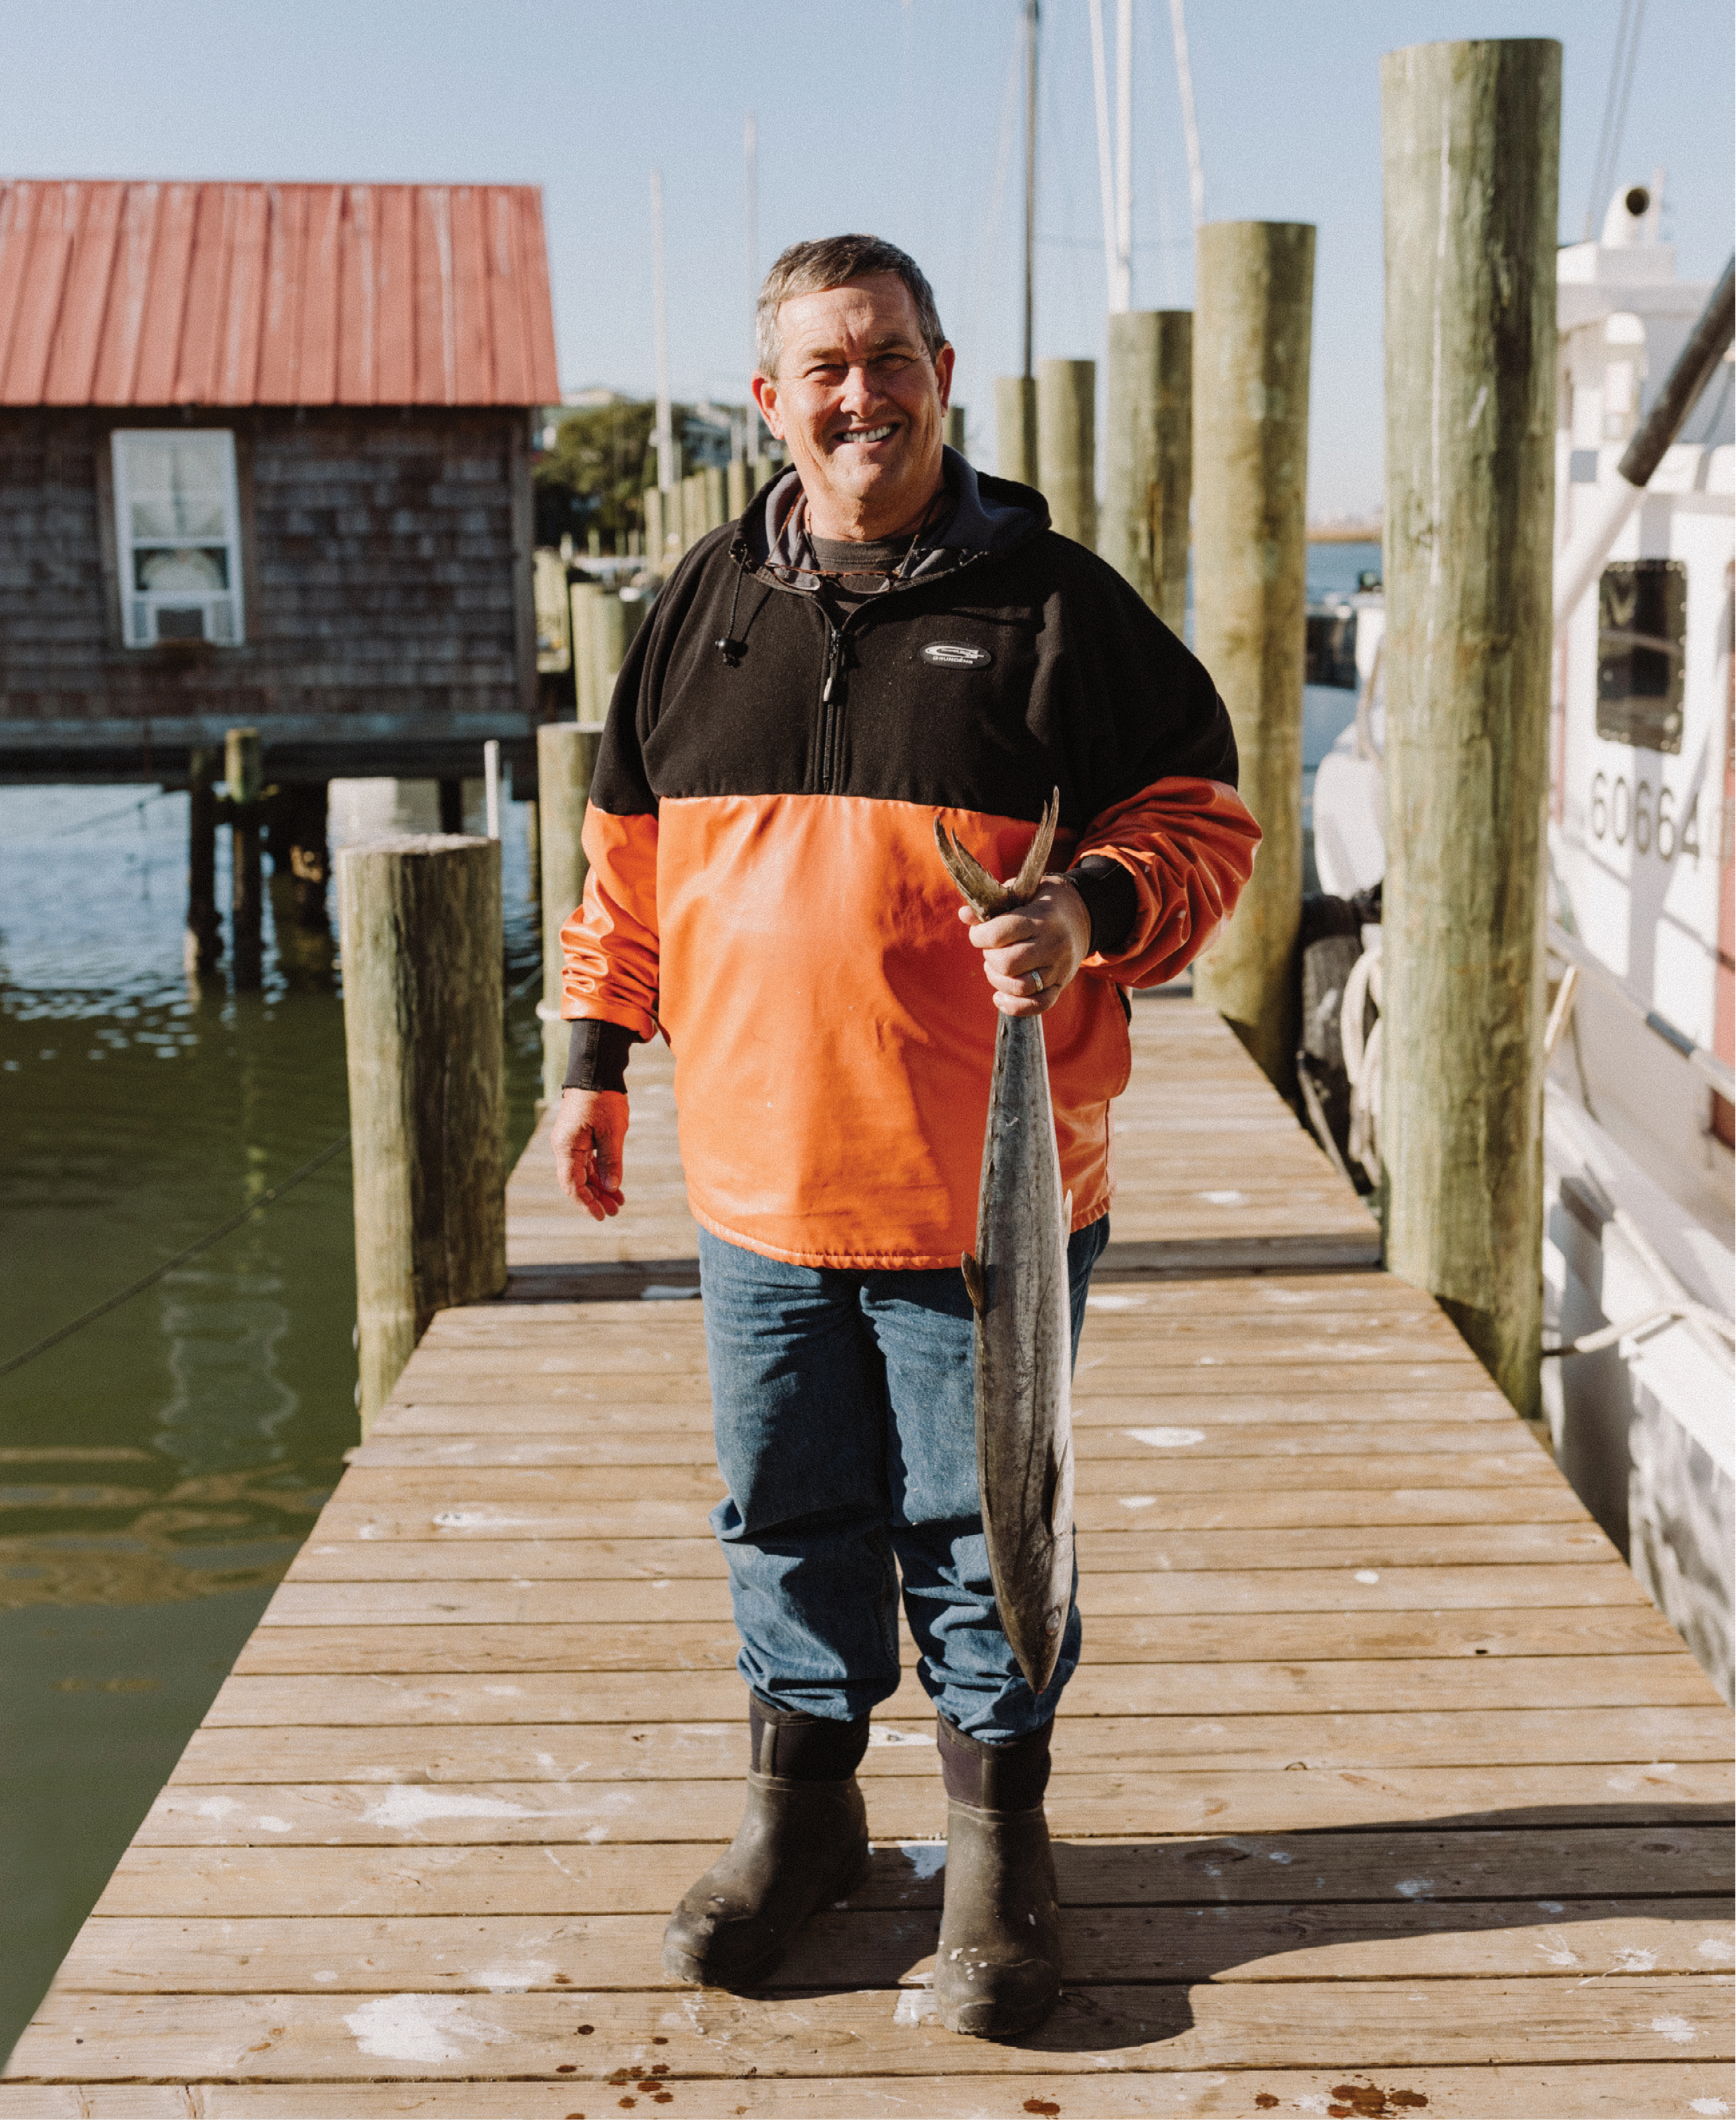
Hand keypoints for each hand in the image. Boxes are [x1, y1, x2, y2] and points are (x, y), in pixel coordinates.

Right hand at [551, 1088, 628, 1219]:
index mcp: (566, 1147)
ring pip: (583, 1172)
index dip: (586, 1202)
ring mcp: (571, 1141)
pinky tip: (614, 1184)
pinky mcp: (580, 1136)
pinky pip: (588, 1161)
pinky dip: (600, 1173)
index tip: (601, 1215)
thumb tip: (612, 1187)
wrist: (596, 1070)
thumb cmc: (603, 1098)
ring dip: (600, 1187)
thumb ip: (611, 1160)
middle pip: (577, 1181)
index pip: (572, 1184)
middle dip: (595, 1198)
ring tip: (618, 1202)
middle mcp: (564, 1146)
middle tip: (614, 1212)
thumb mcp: (612, 1131)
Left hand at [960, 875, 1092, 1016]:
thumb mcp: (1022, 892)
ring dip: (998, 981)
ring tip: (996, 968)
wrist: (1085, 913)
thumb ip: (993, 903)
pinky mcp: (1061, 984)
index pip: (1000, 933)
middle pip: (1007, 964)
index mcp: (1041, 917)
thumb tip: (963, 915)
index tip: (978, 934)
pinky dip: (1014, 1007)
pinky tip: (999, 998)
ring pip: (1020, 987)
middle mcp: (1053, 944)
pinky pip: (1038, 1005)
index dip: (979, 936)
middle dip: (990, 958)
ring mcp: (1059, 967)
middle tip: (992, 950)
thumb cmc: (1044, 901)